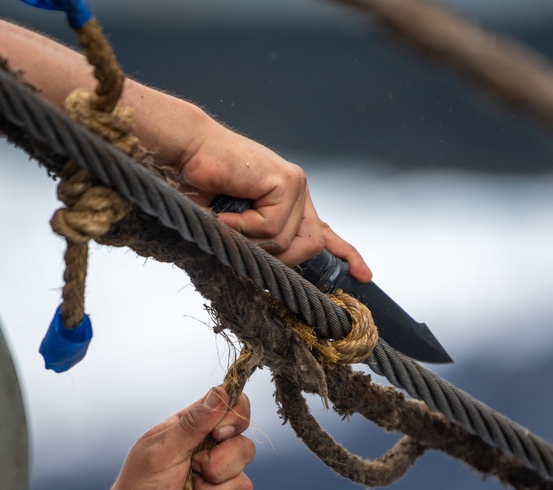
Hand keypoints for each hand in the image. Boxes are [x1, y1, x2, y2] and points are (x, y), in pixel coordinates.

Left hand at [94, 388, 254, 489]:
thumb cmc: (138, 488)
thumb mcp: (161, 451)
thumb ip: (193, 423)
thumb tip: (222, 390)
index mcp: (195, 430)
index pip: (234, 409)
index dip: (235, 419)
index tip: (218, 434)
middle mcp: (211, 453)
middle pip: (246, 448)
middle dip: (217, 466)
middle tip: (189, 472)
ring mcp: (218, 484)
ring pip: (243, 485)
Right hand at [175, 119, 372, 281]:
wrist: (188, 152)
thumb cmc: (204, 188)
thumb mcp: (236, 226)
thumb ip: (258, 244)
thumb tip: (272, 271)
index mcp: (289, 202)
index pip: (324, 232)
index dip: (344, 253)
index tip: (364, 274)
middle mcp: (297, 192)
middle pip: (309, 245)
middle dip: (278, 257)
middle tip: (243, 243)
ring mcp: (295, 185)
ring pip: (287, 241)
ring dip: (251, 241)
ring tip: (227, 221)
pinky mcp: (286, 181)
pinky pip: (272, 227)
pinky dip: (245, 227)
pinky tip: (227, 213)